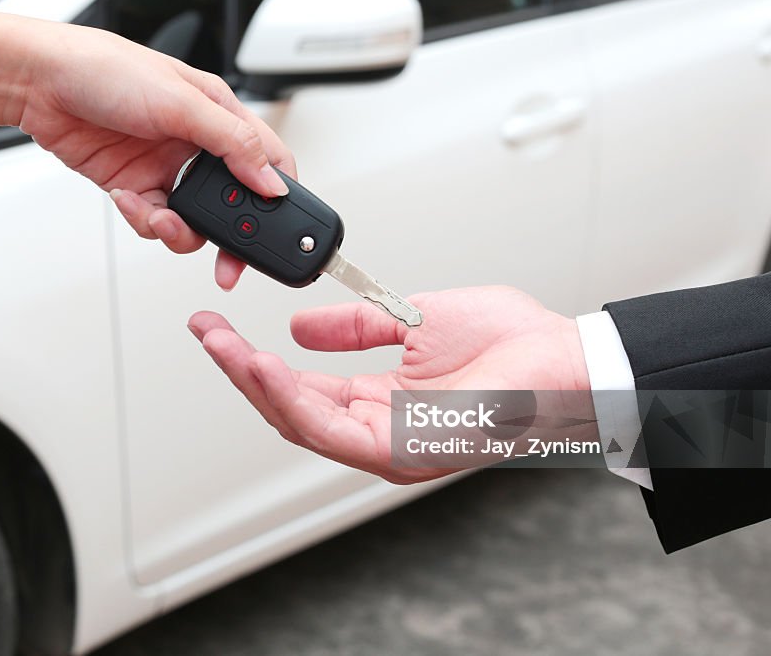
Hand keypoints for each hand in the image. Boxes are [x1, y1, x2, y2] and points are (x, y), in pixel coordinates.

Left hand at [13, 17, 295, 288]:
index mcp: (219, 115)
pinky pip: (154, 220)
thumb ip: (232, 144)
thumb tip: (270, 182)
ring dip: (180, 231)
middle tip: (227, 261)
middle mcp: (196, 144)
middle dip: (229, 236)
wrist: (40, 83)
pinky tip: (128, 199)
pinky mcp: (136, 186)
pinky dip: (144, 220)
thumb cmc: (106, 69)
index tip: (275, 231)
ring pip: (194, 221)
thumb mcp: (182, 103)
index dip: (277, 197)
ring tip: (162, 219)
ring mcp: (165, 168)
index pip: (268, 161)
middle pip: (233, 203)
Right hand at [189, 287, 592, 483]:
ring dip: (257, 385)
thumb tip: (300, 327)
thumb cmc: (512, 343)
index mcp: (381, 401)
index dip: (255, 359)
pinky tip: (266, 367)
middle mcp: (379, 430)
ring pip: (302, 425)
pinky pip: (333, 432)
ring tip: (224, 348)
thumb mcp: (411, 318)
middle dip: (241, 371)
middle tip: (205, 333)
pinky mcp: (405, 453)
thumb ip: (355, 327)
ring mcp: (390, 447)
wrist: (565, 358)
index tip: (217, 327)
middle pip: (290, 409)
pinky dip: (294, 399)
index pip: (302, 386)